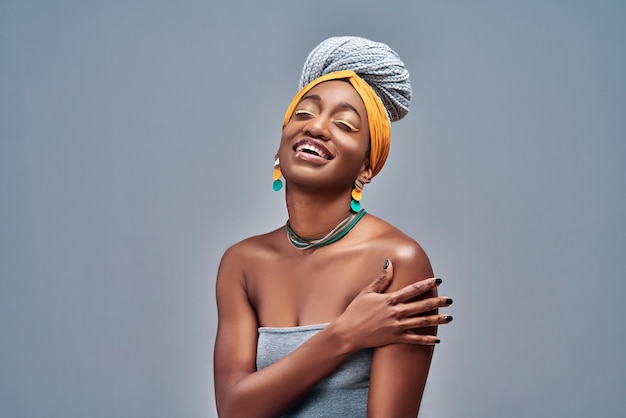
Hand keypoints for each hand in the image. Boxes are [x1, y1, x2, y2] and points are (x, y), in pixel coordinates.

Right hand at [334, 258, 451, 349]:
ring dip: (437, 320)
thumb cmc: (355, 311)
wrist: (348, 332)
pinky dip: (426, 340)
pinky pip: (414, 339)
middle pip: (421, 306)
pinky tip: (437, 339)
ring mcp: (397, 326)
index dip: (426, 284)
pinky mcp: (395, 338)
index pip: (413, 289)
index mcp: (390, 299)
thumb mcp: (367, 292)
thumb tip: (390, 263)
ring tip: (449, 317)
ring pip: (421, 322)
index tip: (438, 280)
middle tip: (450, 300)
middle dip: (437, 302)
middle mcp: (396, 312)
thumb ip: (381, 279)